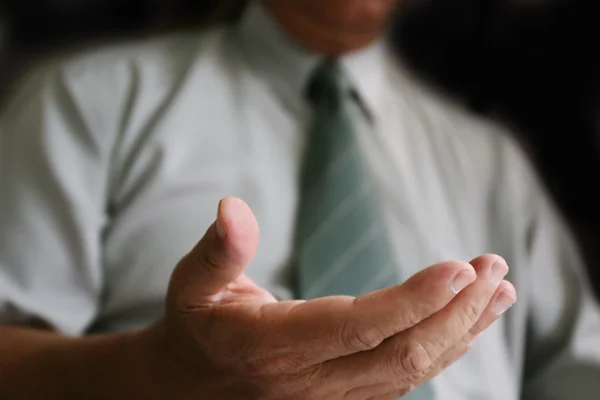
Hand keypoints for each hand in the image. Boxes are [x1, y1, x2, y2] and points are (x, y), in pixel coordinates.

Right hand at [143, 197, 515, 399]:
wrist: (190, 389)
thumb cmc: (197, 327)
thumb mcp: (194, 284)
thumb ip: (219, 249)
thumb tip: (232, 206)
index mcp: (273, 347)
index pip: (355, 328)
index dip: (411, 301)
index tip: (460, 268)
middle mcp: (310, 382)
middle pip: (400, 353)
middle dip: (455, 312)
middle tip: (493, 269)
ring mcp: (332, 398)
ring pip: (412, 371)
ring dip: (461, 331)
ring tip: (498, 291)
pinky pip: (405, 380)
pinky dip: (444, 350)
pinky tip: (467, 322)